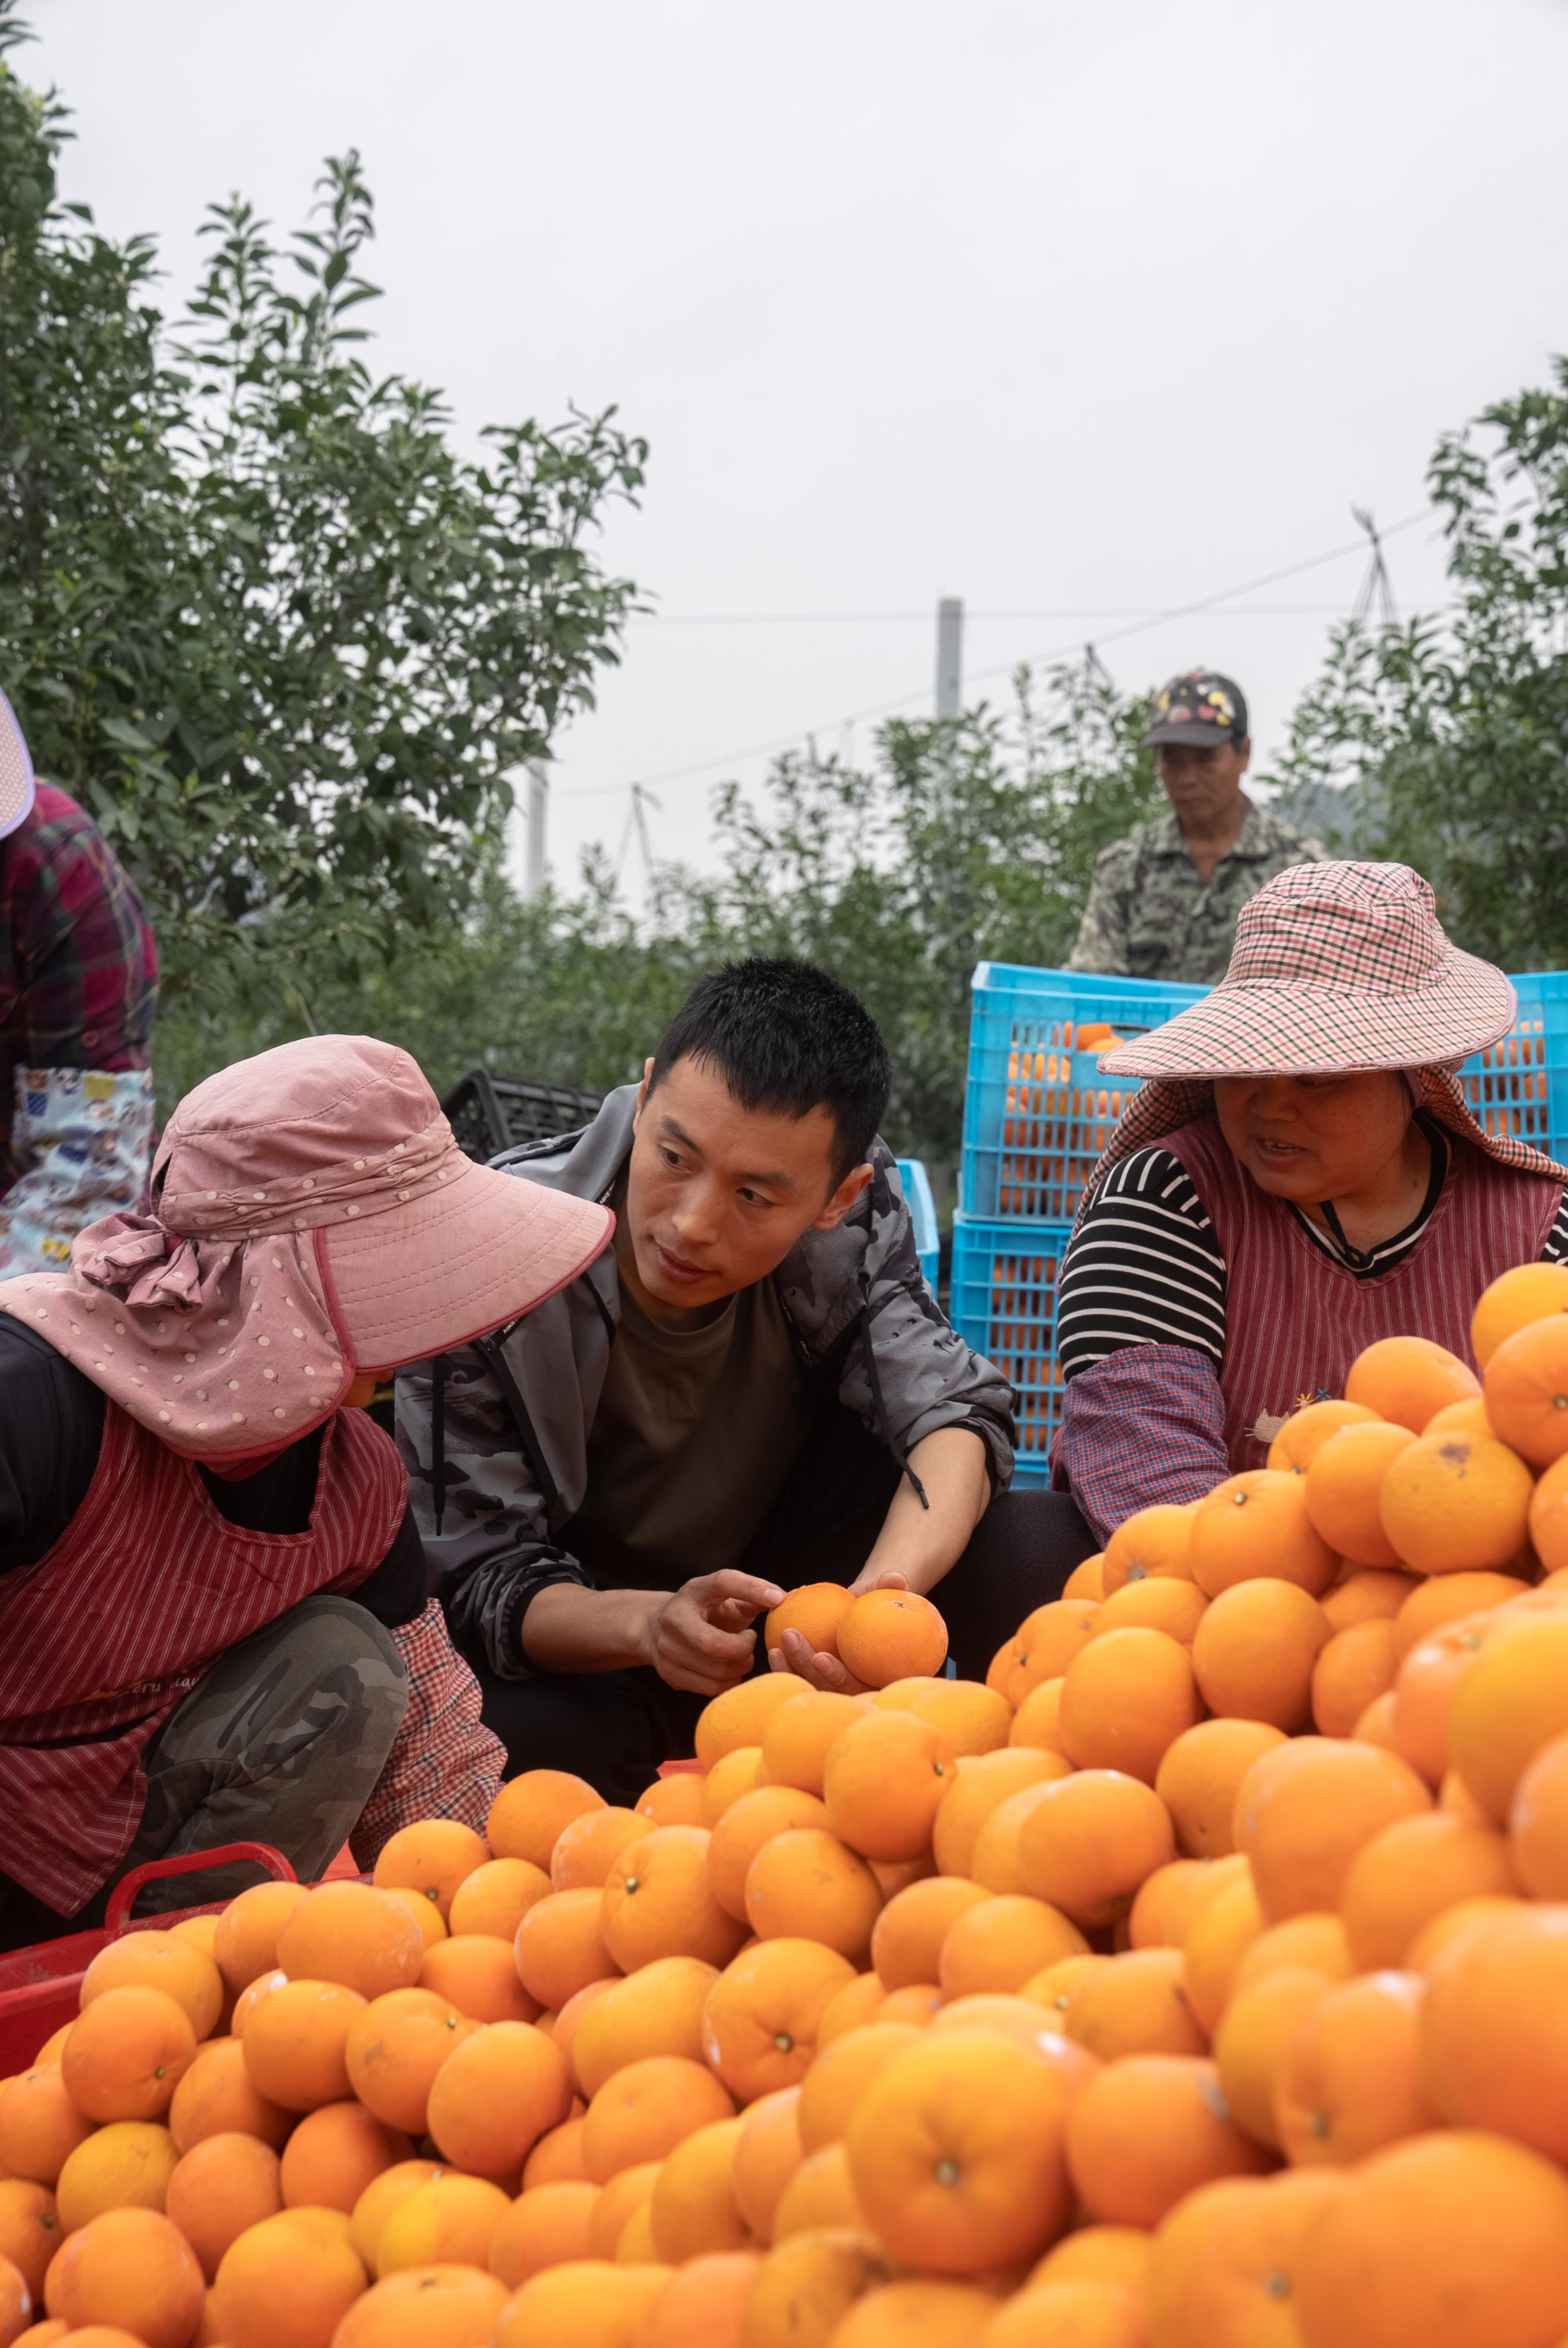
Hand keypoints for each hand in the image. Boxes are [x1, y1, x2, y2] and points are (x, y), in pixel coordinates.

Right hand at [645, 1570, 783, 1696]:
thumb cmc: (703, 1608)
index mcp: (692, 1592)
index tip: (777, 1599)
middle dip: (742, 1648)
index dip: (751, 1589)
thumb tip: (781, 1598)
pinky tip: (730, 1669)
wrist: (657, 1627)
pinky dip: (730, 1682)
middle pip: (713, 1644)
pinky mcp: (671, 1675)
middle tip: (750, 1640)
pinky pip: (711, 1688)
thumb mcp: (723, 1594)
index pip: (723, 1583)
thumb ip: (751, 1593)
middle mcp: (673, 1619)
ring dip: (740, 1667)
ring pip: (715, 1671)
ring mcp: (667, 1651)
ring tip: (741, 1654)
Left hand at [767, 1570, 908, 1694]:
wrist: (862, 1612)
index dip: (839, 1676)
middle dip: (808, 1671)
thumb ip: (889, 1587)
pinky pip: (800, 1684)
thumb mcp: (882, 1594)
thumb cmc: (875, 1603)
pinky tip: (773, 1650)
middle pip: (832, 1691)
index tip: (821, 1657)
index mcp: (881, 1680)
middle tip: (791, 1639)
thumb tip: (897, 1578)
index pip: (860, 1686)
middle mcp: (860, 1693)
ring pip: (813, 1691)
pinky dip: (785, 1671)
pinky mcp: (818, 1686)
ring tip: (776, 1648)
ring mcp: (838, 1693)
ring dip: (791, 1672)